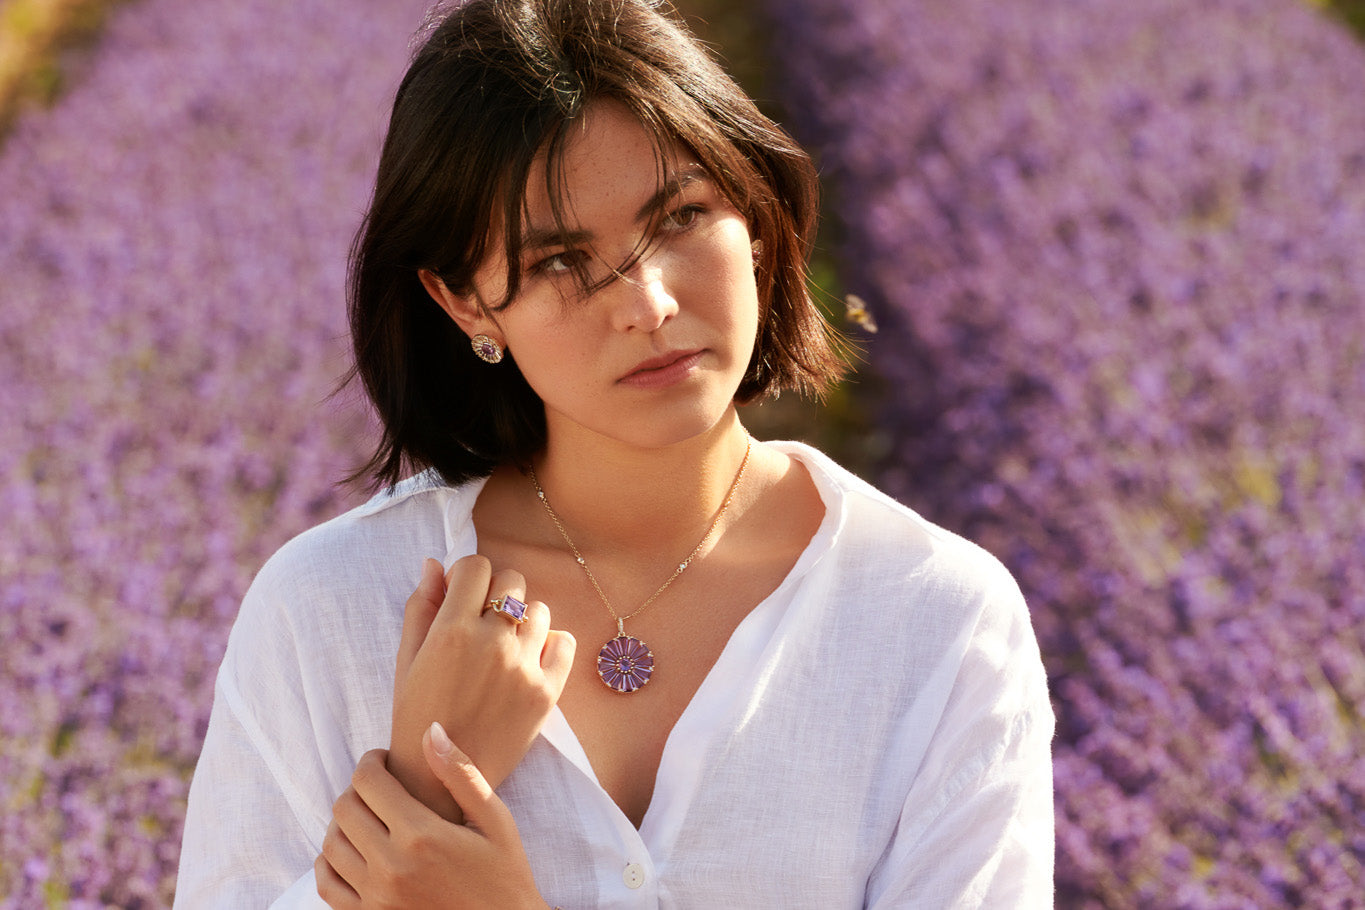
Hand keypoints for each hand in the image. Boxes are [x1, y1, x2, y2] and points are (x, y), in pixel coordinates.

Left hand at [316, 724, 550, 908]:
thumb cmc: (505, 875)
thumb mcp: (495, 820)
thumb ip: (460, 774)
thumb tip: (430, 730)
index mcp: (421, 834)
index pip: (368, 781)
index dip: (371, 761)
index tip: (384, 759)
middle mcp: (392, 866)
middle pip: (344, 808)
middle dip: (358, 787)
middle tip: (380, 786)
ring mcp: (376, 897)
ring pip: (330, 844)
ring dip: (343, 822)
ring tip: (369, 816)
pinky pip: (328, 884)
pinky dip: (329, 861)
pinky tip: (354, 850)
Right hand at [388, 556, 575, 821]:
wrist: (440, 778)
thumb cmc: (416, 715)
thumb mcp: (407, 659)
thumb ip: (421, 607)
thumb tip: (434, 563)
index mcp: (451, 630)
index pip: (476, 565)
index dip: (467, 574)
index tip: (463, 594)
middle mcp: (491, 642)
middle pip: (511, 581)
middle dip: (496, 594)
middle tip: (483, 623)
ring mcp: (523, 667)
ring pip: (539, 610)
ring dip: (522, 619)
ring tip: (505, 646)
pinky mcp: (546, 692)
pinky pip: (564, 643)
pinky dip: (551, 644)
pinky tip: (530, 659)